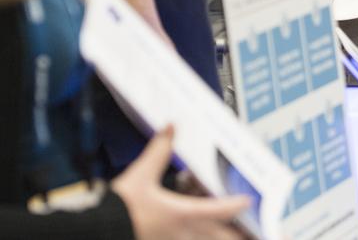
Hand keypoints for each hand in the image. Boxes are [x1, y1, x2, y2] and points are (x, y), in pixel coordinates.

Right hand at [111, 126, 250, 239]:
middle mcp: (183, 234)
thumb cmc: (118, 209)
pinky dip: (203, 237)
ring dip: (224, 238)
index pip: (220, 210)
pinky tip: (204, 234)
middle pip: (222, 237)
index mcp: (181, 214)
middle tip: (261, 230)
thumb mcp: (140, 175)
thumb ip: (159, 151)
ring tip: (240, 233)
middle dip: (242, 233)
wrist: (96, 232)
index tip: (250, 200)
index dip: (238, 205)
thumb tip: (170, 128)